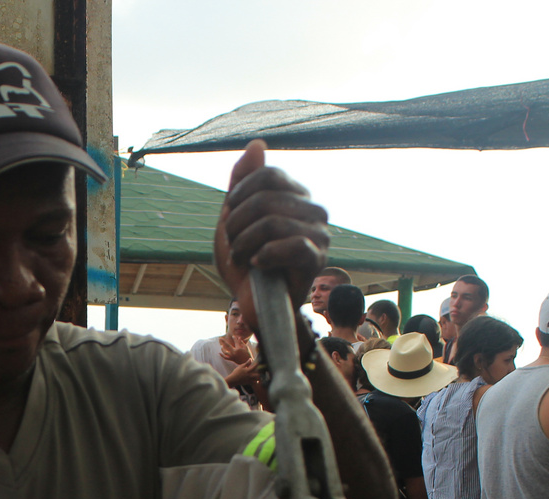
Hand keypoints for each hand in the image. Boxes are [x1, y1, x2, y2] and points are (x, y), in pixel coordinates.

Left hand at [212, 140, 330, 333]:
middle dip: (237, 223)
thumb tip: (257, 144)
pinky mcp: (318, 258)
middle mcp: (313, 210)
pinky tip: (256, 265)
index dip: (239, 195)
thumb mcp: (234, 219)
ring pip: (273, 221)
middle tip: (232, 244)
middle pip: (267, 197)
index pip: (267, 175)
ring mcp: (319, 233)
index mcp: (295, 196)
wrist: (253, 305)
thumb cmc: (244, 263)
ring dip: (244, 243)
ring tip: (240, 257)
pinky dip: (264, 255)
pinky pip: (291, 245)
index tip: (228, 218)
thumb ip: (243, 183)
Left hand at [218, 334, 251, 365]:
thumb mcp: (245, 348)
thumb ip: (241, 342)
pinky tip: (219, 353)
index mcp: (238, 349)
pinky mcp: (231, 359)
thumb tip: (239, 337)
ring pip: (225, 352)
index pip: (235, 342)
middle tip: (220, 338)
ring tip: (221, 346)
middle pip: (228, 346)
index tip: (233, 336)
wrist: (246, 362)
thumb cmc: (246, 354)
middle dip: (224, 341)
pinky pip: (225, 357)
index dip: (234, 338)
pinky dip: (222, 355)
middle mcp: (234, 352)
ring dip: (222, 349)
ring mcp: (232, 356)